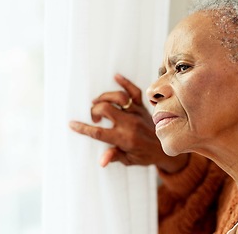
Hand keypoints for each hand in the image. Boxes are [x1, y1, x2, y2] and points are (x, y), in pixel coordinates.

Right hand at [69, 74, 188, 172]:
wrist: (165, 149)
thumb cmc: (145, 156)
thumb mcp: (128, 160)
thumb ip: (114, 157)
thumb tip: (102, 161)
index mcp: (124, 139)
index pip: (98, 133)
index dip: (83, 128)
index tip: (72, 124)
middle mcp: (130, 123)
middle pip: (105, 108)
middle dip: (94, 111)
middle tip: (95, 118)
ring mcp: (137, 113)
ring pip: (118, 97)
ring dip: (104, 97)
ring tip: (99, 103)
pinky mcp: (143, 107)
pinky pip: (135, 91)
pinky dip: (125, 82)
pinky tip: (116, 77)